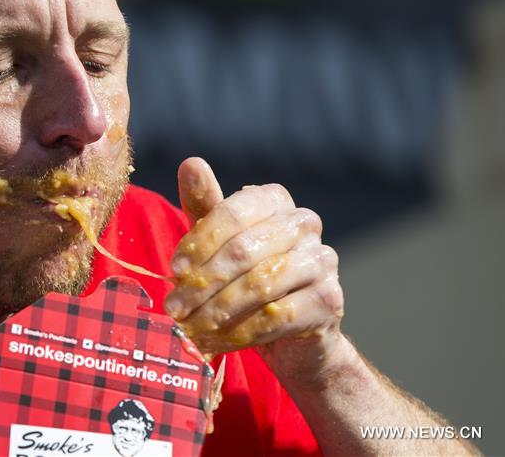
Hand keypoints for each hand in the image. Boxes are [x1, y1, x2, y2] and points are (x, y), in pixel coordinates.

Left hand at [165, 157, 346, 384]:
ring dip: (216, 311)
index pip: (232, 211)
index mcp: (275, 199)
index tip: (174, 270)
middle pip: (243, 250)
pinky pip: (277, 317)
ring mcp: (323, 261)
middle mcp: (304, 223)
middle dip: (202, 283)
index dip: (200, 242)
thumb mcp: (218, 241)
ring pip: (259, 285)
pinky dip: (239, 332)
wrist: (291, 335)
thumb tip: (190, 163)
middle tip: (174, 308)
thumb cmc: (245, 277)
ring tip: (190, 328)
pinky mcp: (330, 300)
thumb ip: (204, 205)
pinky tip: (215, 342)